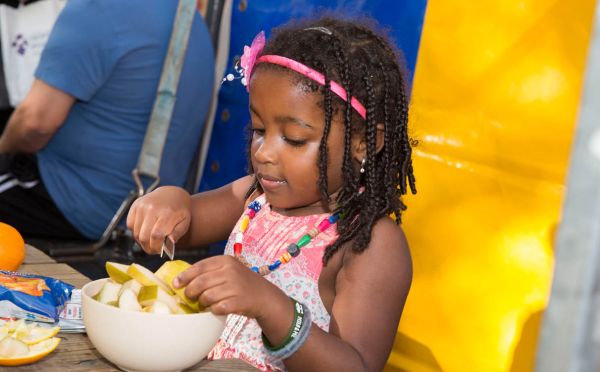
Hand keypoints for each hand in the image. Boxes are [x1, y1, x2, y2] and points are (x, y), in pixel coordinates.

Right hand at [126, 186, 190, 253]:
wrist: (172, 194)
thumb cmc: (180, 211)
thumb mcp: (185, 222)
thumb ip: (178, 233)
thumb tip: (170, 243)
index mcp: (167, 212)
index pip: (156, 235)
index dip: (156, 247)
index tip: (160, 251)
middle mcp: (152, 208)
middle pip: (144, 236)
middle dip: (148, 247)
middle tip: (153, 251)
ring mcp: (142, 206)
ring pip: (136, 233)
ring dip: (142, 242)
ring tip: (150, 242)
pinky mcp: (135, 205)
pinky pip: (130, 225)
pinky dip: (136, 232)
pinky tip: (145, 232)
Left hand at [174, 255, 288, 318]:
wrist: (264, 296)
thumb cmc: (242, 283)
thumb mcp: (230, 269)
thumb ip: (211, 271)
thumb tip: (184, 280)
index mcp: (225, 261)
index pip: (199, 267)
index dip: (185, 276)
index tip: (176, 283)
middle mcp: (230, 272)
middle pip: (199, 283)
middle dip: (190, 292)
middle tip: (189, 297)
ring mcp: (235, 287)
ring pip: (206, 297)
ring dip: (202, 302)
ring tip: (206, 303)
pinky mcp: (238, 302)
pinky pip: (216, 308)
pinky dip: (213, 310)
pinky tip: (217, 308)